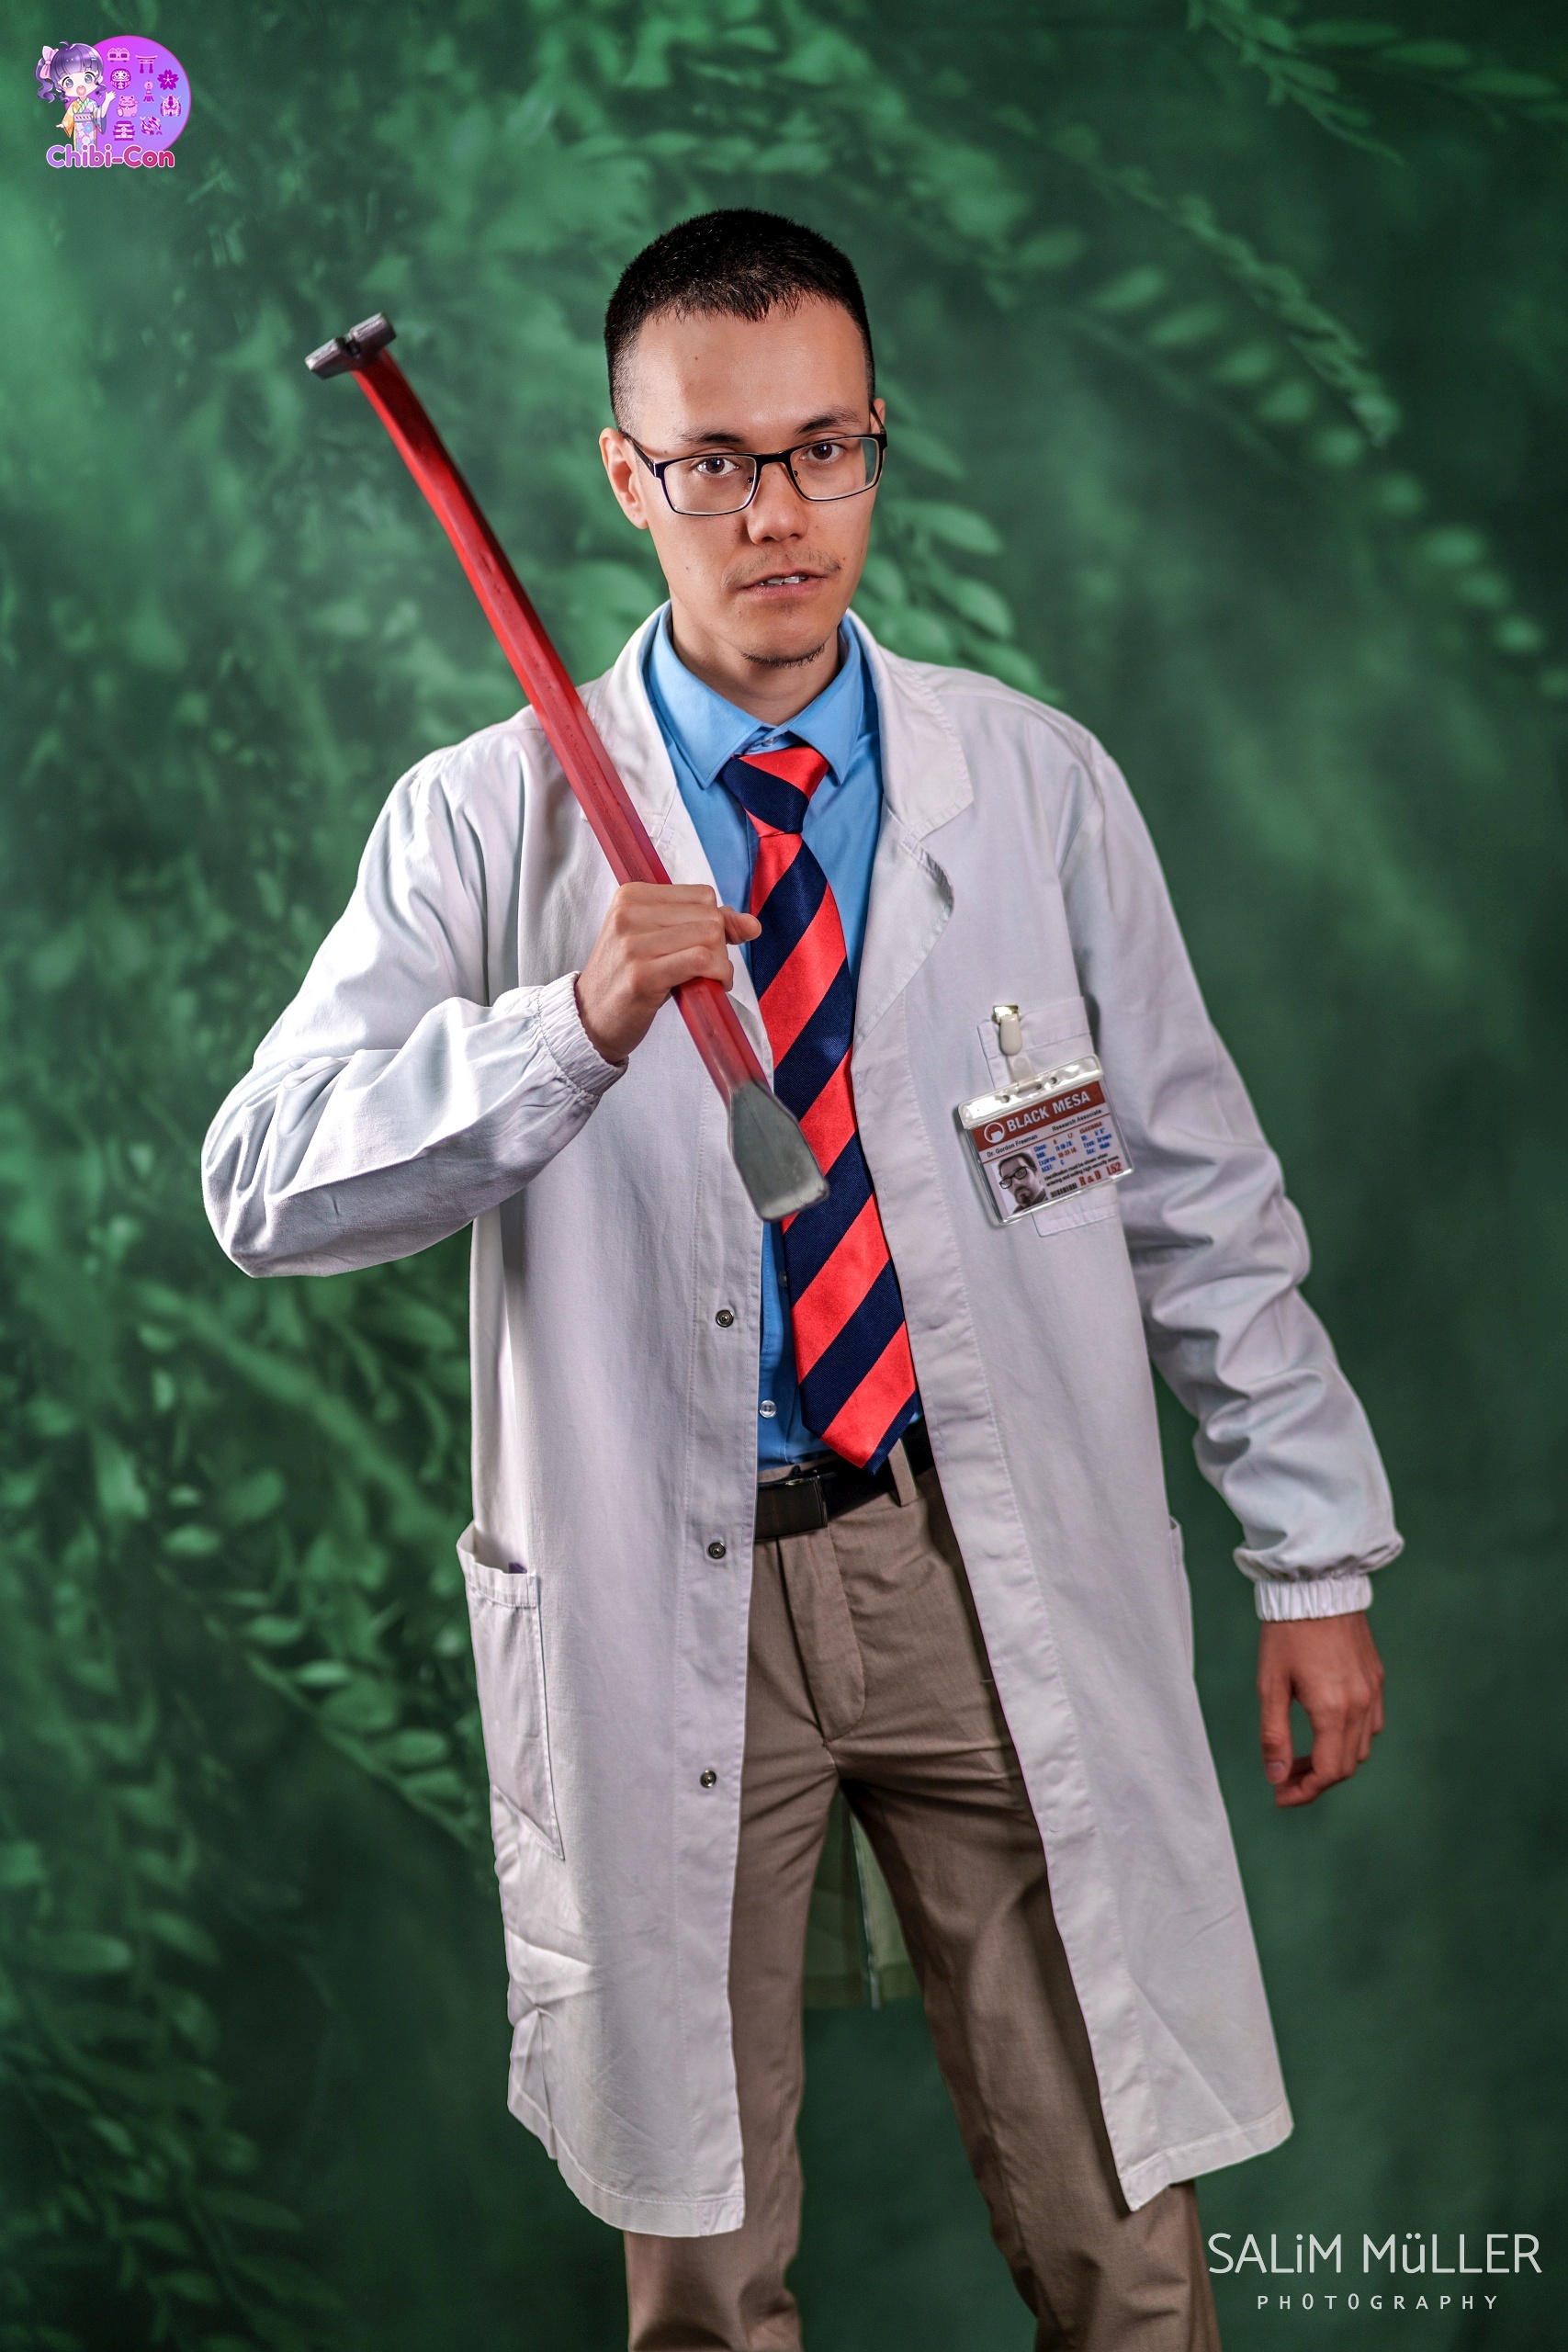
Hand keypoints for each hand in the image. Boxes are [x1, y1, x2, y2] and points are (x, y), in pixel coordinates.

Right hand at [575, 883, 759, 1063]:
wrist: (591, 1017)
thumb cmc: (630, 978)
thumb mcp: (660, 940)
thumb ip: (704, 924)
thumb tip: (752, 924)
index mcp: (630, 895)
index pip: (701, 895)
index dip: (715, 923)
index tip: (705, 947)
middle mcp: (628, 913)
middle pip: (709, 916)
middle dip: (719, 945)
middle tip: (705, 968)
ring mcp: (632, 944)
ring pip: (709, 937)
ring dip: (720, 963)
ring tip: (707, 978)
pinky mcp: (642, 975)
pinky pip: (701, 962)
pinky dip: (719, 974)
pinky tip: (714, 985)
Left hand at [1257, 1612, 1384, 1807]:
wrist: (1315, 1586)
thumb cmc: (1286, 1632)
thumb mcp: (1269, 1684)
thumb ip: (1274, 1734)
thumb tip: (1276, 1776)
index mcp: (1333, 1709)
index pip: (1329, 1773)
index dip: (1305, 1792)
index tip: (1280, 1796)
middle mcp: (1360, 1704)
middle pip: (1347, 1765)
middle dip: (1317, 1779)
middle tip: (1285, 1778)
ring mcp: (1373, 1691)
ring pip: (1362, 1747)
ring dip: (1334, 1760)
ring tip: (1302, 1756)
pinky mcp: (1376, 1677)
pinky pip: (1371, 1723)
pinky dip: (1350, 1738)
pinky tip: (1325, 1729)